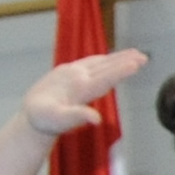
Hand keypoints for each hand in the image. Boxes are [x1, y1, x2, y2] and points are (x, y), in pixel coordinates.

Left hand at [22, 49, 147, 135]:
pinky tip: (109, 59)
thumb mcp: (60, 121)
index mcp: (79, 87)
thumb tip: (96, 118)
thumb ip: (77, 117)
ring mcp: (70, 71)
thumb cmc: (46, 120)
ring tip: (134, 54)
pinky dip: (104, 59)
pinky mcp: (66, 71)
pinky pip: (89, 62)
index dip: (122, 70)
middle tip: (144, 56)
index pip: (105, 77)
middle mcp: (76, 75)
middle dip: (125, 60)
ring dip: (117, 57)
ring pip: (98, 61)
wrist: (30, 114)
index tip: (136, 63)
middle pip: (105, 66)